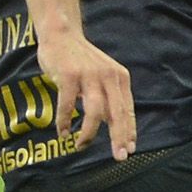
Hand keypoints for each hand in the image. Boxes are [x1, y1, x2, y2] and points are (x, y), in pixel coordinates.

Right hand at [38, 31, 135, 159]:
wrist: (61, 34)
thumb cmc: (81, 61)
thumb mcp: (102, 76)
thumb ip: (109, 98)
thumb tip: (115, 126)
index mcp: (119, 77)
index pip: (127, 109)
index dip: (129, 131)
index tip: (130, 149)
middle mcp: (108, 76)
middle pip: (117, 113)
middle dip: (119, 137)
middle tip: (119, 157)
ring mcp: (88, 75)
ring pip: (95, 112)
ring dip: (89, 133)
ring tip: (80, 146)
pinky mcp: (69, 76)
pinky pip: (68, 105)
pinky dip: (65, 122)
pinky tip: (63, 132)